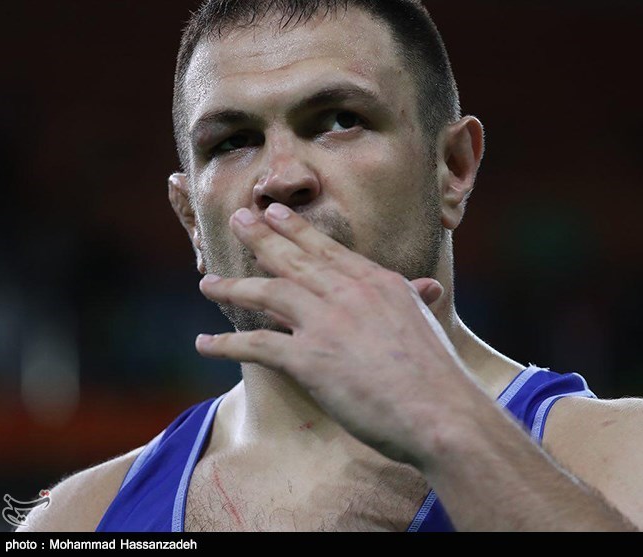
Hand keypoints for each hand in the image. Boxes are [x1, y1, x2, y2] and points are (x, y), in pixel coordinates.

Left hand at [196, 203, 482, 464]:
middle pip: (294, 258)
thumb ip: (415, 299)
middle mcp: (348, 293)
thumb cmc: (437, 374)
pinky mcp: (310, 360)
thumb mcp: (426, 323)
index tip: (274, 213)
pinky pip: (257, 345)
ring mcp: (326, 323)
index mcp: (377, 282)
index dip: (296, 229)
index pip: (327, 249)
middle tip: (238, 218)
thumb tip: (428, 287)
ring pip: (269, 292)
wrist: (439, 410)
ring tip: (208, 282)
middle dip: (262, 237)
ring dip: (234, 286)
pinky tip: (203, 343)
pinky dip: (226, 345)